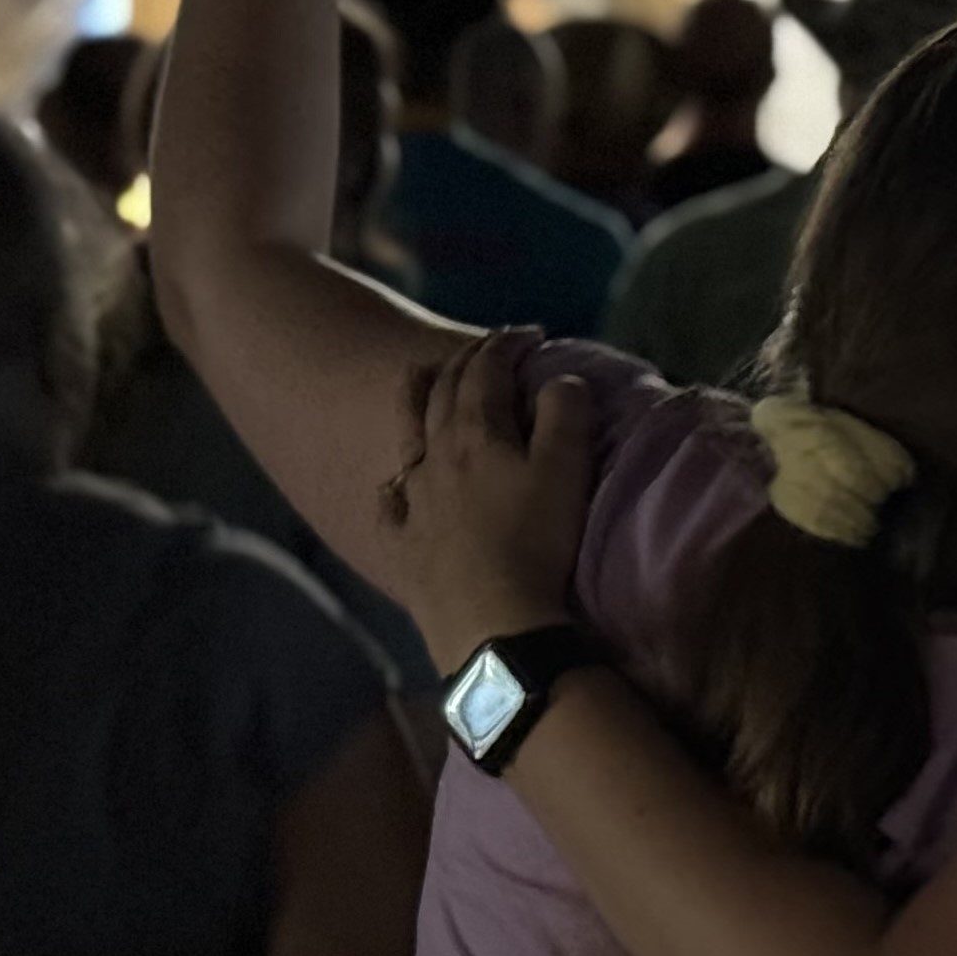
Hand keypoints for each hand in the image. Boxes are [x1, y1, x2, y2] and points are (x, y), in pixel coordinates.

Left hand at [382, 329, 594, 659]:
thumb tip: (560, 379)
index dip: (507, 345)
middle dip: (466, 362)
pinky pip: (390, 502)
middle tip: (487, 349)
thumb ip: (564, 418)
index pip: (488, 372)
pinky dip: (394, 483)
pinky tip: (395, 483)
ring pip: (408, 433)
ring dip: (415, 397)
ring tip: (418, 375)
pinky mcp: (403, 543)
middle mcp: (436, 456)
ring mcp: (414, 500)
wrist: (491, 622)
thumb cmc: (536, 544)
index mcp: (477, 433)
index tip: (529, 333)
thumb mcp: (566, 473)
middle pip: (444, 393)